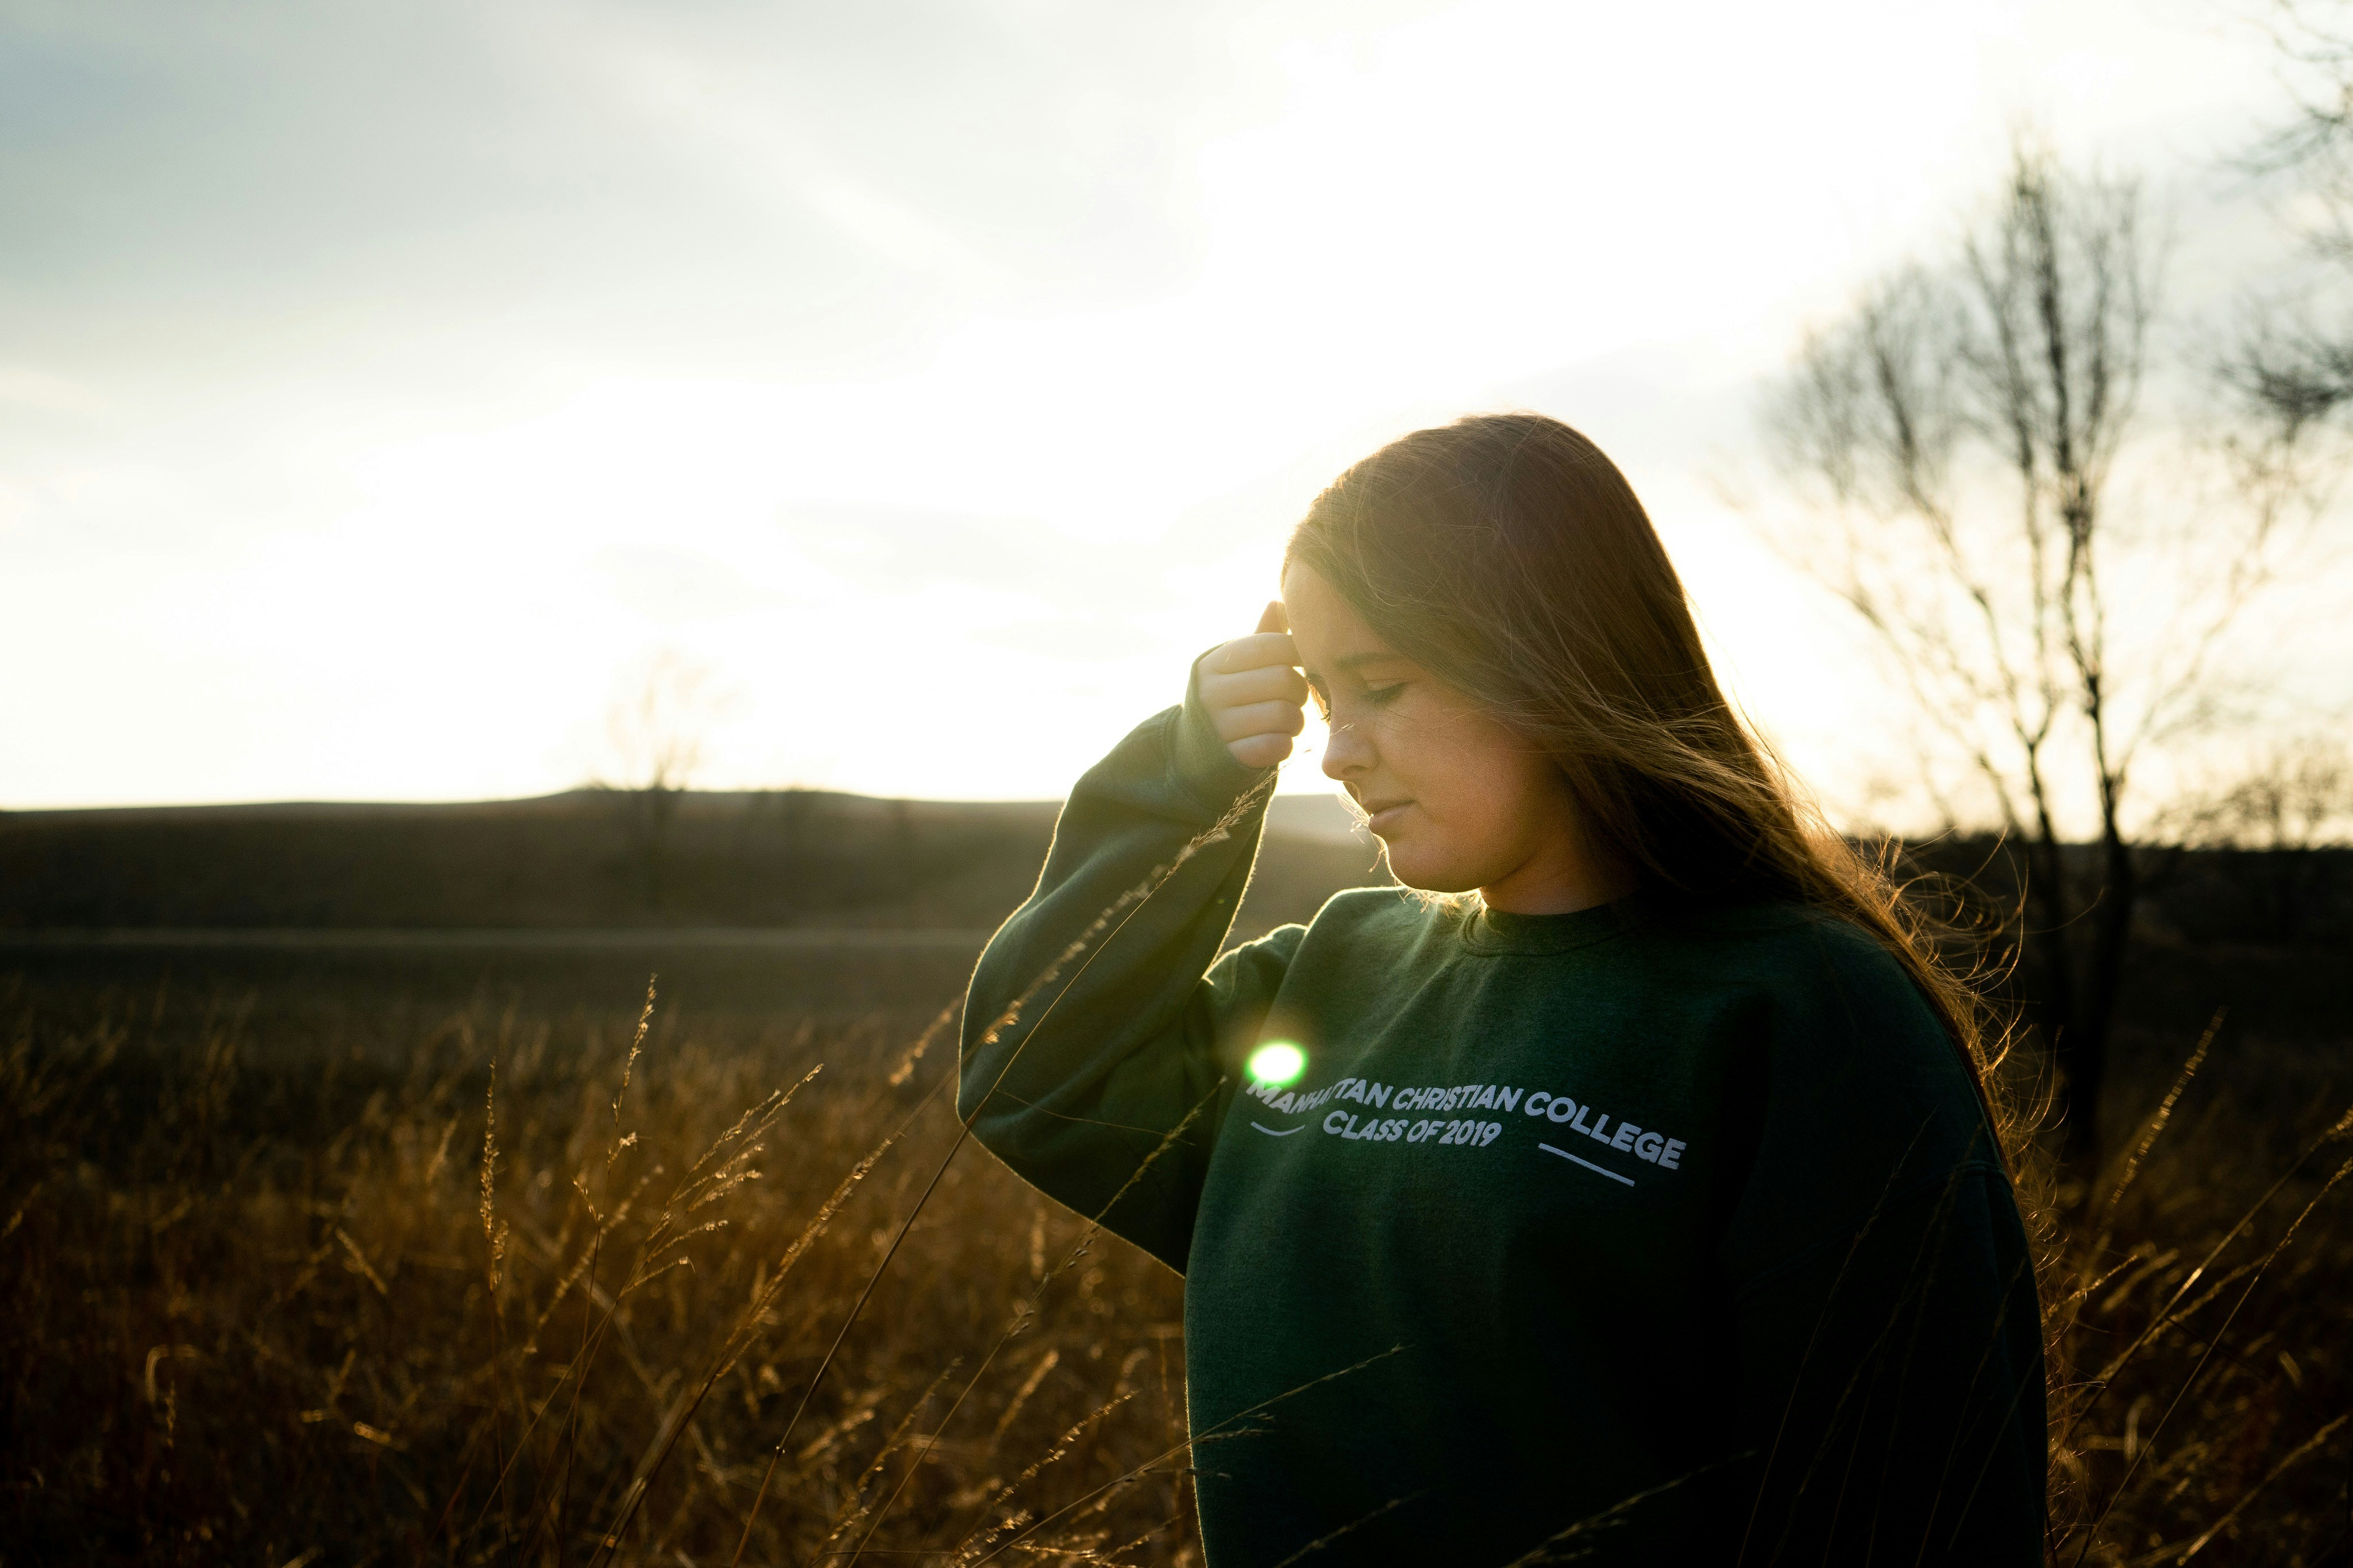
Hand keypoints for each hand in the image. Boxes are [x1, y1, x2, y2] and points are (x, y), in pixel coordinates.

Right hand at [1198, 601, 1305, 768]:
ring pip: (1286, 715)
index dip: (1297, 652)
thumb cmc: (1228, 700)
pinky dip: (1285, 744)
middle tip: (1294, 697)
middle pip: (1285, 680)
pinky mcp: (1230, 759)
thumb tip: (1279, 601)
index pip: (1270, 645)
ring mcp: (1218, 727)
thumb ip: (1260, 638)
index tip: (1301, 663)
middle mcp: (1211, 692)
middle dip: (1300, 690)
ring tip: (1286, 721)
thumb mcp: (1235, 667)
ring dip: (1296, 721)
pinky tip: (1276, 741)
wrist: (1194, 754)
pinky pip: (1277, 745)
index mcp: (1213, 663)